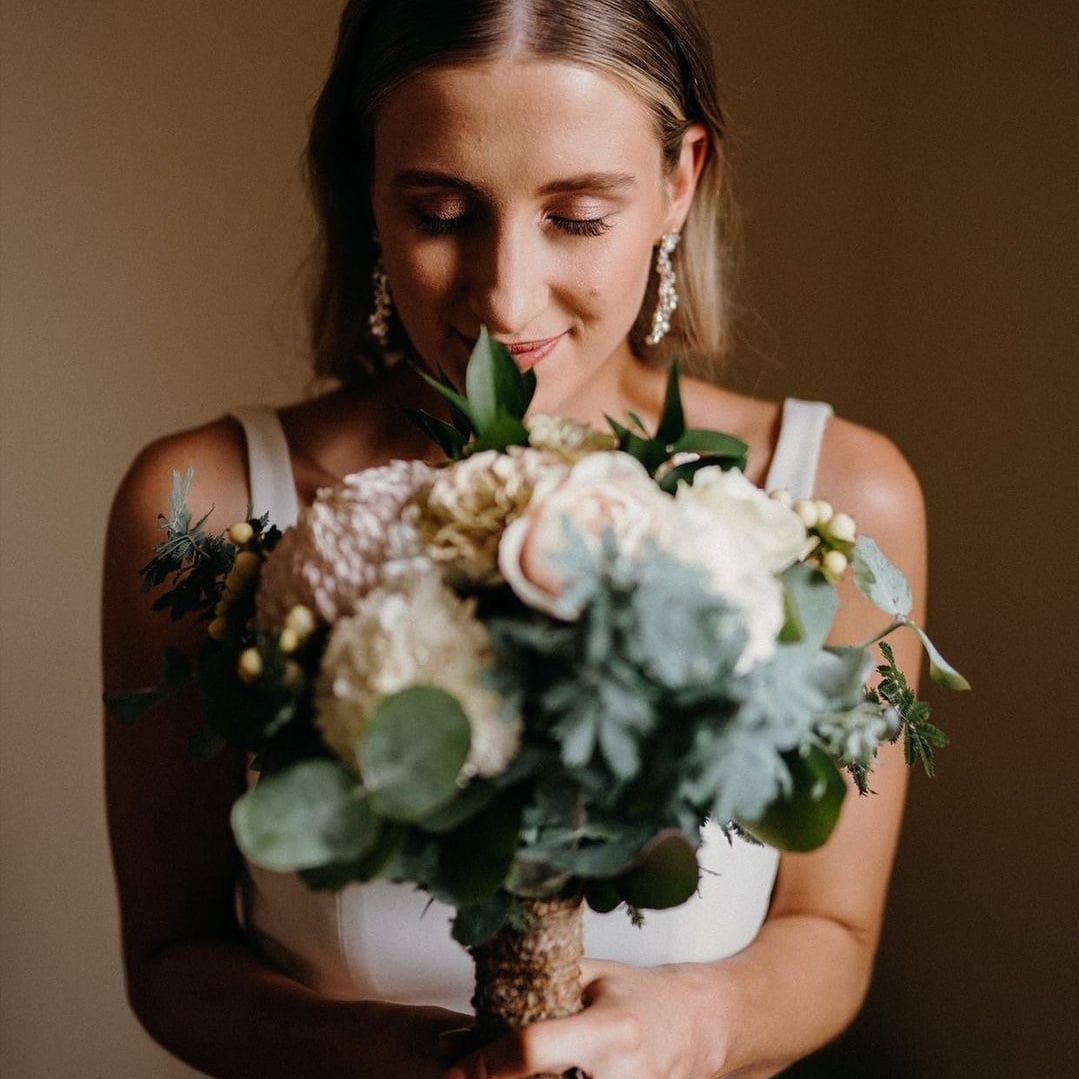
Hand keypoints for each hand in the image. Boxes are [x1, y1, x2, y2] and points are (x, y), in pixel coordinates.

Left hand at [441, 958, 729, 1078]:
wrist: (700, 1026)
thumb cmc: (640, 995)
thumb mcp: (589, 980)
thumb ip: (531, 998)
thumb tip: (459, 1032)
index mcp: (610, 1030)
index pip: (534, 1050)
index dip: (486, 1064)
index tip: (452, 1072)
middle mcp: (623, 1076)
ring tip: (497, 1075)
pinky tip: (541, 1078)